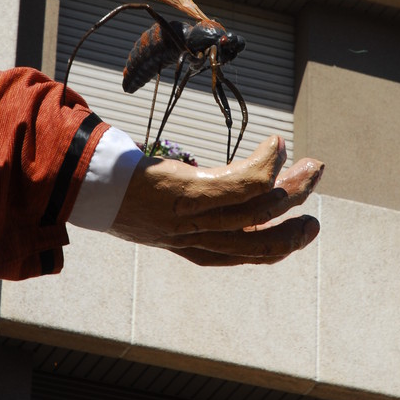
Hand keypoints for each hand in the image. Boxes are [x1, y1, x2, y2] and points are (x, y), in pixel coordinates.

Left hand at [109, 136, 322, 265]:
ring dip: (292, 187)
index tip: (300, 226)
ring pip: (259, 210)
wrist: (83, 183)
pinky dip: (266, 165)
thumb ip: (192, 200)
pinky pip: (242, 186)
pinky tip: (274, 145)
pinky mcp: (189, 194)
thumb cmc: (117, 189)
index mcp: (190, 246)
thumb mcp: (159, 204)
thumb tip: (222, 178)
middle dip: (294, 226)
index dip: (277, 243)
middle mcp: (195, 239)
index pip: (243, 254)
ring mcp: (193, 219)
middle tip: (316, 210)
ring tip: (310, 165)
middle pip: (259, 238)